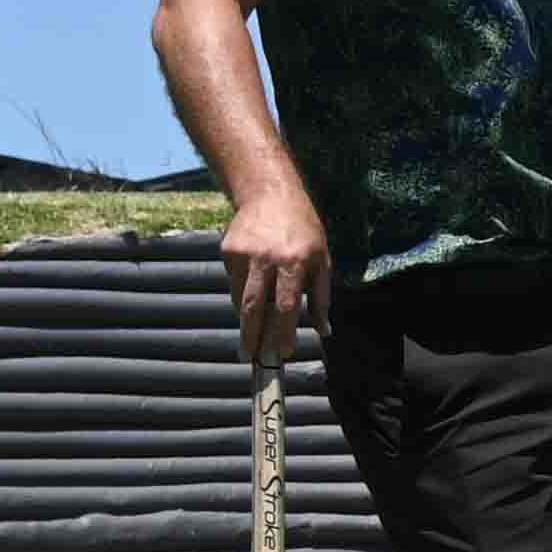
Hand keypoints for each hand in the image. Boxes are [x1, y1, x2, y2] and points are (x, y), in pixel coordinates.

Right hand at [219, 187, 328, 369]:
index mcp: (295, 261)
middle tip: (249, 358)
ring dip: (246, 318)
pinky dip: (243, 292)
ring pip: (241, 297)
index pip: (288, 305)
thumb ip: (321, 296)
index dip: (284, 331)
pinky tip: (252, 289)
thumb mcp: (322, 258)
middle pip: (255, 306)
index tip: (282, 353)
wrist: (270, 194)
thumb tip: (324, 330)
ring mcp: (243, 254)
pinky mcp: (227, 251)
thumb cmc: (304, 230)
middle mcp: (266, 258)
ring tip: (251, 336)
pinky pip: (235, 282)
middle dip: (251, 335)